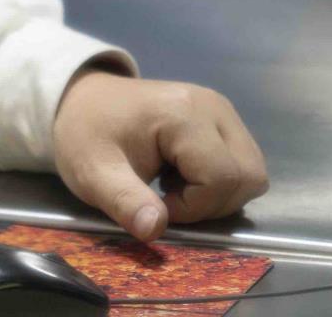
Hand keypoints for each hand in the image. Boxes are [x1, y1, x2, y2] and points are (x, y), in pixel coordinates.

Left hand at [52, 70, 267, 241]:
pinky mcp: (221, 118)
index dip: (194, 206)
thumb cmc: (85, 134)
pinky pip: (241, 162)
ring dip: (217, 194)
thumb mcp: (92, 173)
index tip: (156, 204)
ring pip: (250, 172)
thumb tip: (154, 230)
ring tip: (173, 186)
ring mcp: (221, 110)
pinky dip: (218, 180)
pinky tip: (181, 174)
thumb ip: (124, 201)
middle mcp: (213, 107)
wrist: (80, 101)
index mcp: (183, 114)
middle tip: (168, 199)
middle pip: (248, 176)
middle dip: (213, 203)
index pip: (221, 177)